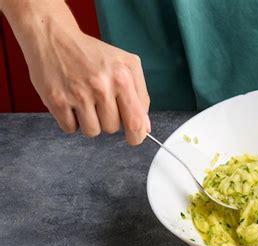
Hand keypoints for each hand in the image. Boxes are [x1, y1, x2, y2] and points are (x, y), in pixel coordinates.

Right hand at [1, 0, 149, 144]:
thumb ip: (140, 96)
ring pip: (92, 131)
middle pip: (113, 128)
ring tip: (85, 101)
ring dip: (90, 122)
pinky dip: (71, 121)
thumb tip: (146, 127)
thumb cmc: (92, 53)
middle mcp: (101, 86)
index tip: (134, 138)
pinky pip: (70, 128)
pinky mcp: (56, 100)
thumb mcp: (126, 65)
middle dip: (109, 120)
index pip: (135, 121)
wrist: (54, 37)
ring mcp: (77, 94)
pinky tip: (71, 102)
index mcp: (122, 77)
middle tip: (100, 101)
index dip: (137, 136)